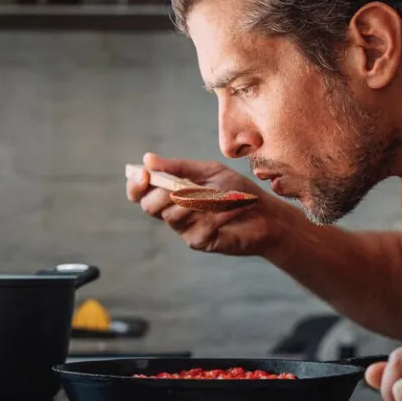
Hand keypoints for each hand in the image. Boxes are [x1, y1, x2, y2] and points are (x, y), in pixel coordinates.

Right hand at [126, 152, 295, 256]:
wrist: (266, 213)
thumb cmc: (237, 191)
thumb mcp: (208, 171)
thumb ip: (179, 167)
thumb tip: (147, 159)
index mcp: (172, 194)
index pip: (142, 193)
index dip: (136, 185)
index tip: (143, 174)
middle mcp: (174, 213)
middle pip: (150, 207)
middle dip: (160, 194)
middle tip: (179, 187)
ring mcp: (186, 229)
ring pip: (172, 216)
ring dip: (193, 201)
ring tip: (216, 195)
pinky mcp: (201, 242)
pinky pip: (198, 227)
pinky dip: (217, 213)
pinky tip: (232, 207)